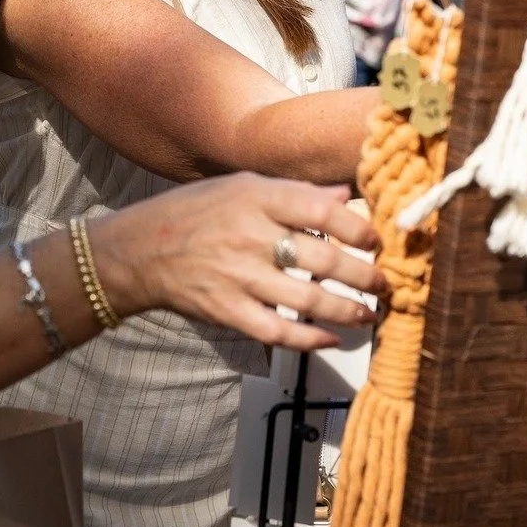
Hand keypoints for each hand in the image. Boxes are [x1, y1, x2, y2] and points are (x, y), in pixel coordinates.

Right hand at [89, 173, 384, 350]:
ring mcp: (239, 276)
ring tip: (368, 312)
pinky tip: (330, 338)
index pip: (321, 210)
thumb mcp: (241, 186)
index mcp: (256, 197)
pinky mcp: (229, 310)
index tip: (376, 239)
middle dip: (363, 274)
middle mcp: (250, 234)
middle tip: (384, 283)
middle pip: (323, 258)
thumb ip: (293, 192)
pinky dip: (310, 339)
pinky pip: (279, 332)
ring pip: (308, 299)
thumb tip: (344, 192)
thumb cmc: (197, 211)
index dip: (357, 227)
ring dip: (348, 310)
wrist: (142, 248)